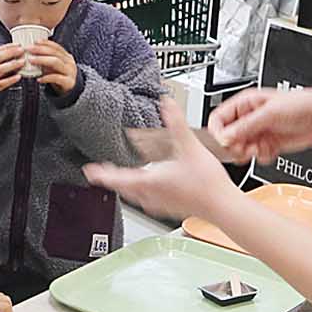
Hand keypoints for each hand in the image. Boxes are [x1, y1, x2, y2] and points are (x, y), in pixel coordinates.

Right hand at [0, 43, 27, 92]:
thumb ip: (3, 60)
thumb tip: (18, 50)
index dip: (8, 47)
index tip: (18, 45)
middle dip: (10, 53)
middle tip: (21, 51)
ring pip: (0, 69)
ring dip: (13, 65)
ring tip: (22, 62)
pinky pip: (3, 83)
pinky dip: (11, 79)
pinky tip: (19, 76)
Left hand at [27, 40, 77, 94]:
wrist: (70, 90)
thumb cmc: (60, 77)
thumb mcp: (54, 67)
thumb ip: (46, 60)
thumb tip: (31, 54)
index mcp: (66, 56)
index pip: (56, 47)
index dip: (46, 43)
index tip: (35, 41)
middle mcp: (69, 62)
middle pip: (55, 53)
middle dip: (40, 50)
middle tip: (29, 49)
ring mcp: (70, 72)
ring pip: (55, 62)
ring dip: (41, 60)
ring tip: (31, 61)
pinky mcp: (68, 82)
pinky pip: (56, 78)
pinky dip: (46, 78)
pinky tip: (39, 79)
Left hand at [84, 100, 239, 222]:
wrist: (222, 205)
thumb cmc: (207, 183)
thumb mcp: (189, 146)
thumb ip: (176, 123)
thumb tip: (166, 103)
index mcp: (150, 182)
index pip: (117, 178)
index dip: (101, 174)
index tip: (89, 171)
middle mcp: (151, 196)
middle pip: (123, 188)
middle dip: (111, 179)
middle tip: (100, 173)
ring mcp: (159, 204)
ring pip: (134, 196)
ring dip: (125, 186)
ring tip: (121, 179)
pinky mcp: (169, 208)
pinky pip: (147, 201)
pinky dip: (140, 192)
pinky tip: (147, 187)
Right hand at [209, 87, 311, 165]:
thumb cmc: (301, 105)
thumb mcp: (269, 114)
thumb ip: (244, 126)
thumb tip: (224, 137)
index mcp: (244, 103)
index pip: (218, 119)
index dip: (219, 132)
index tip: (227, 142)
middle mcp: (249, 118)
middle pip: (227, 137)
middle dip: (236, 145)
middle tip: (247, 147)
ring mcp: (258, 132)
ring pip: (240, 149)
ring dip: (248, 153)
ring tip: (259, 149)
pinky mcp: (267, 144)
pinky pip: (255, 156)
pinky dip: (261, 156)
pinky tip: (269, 150)